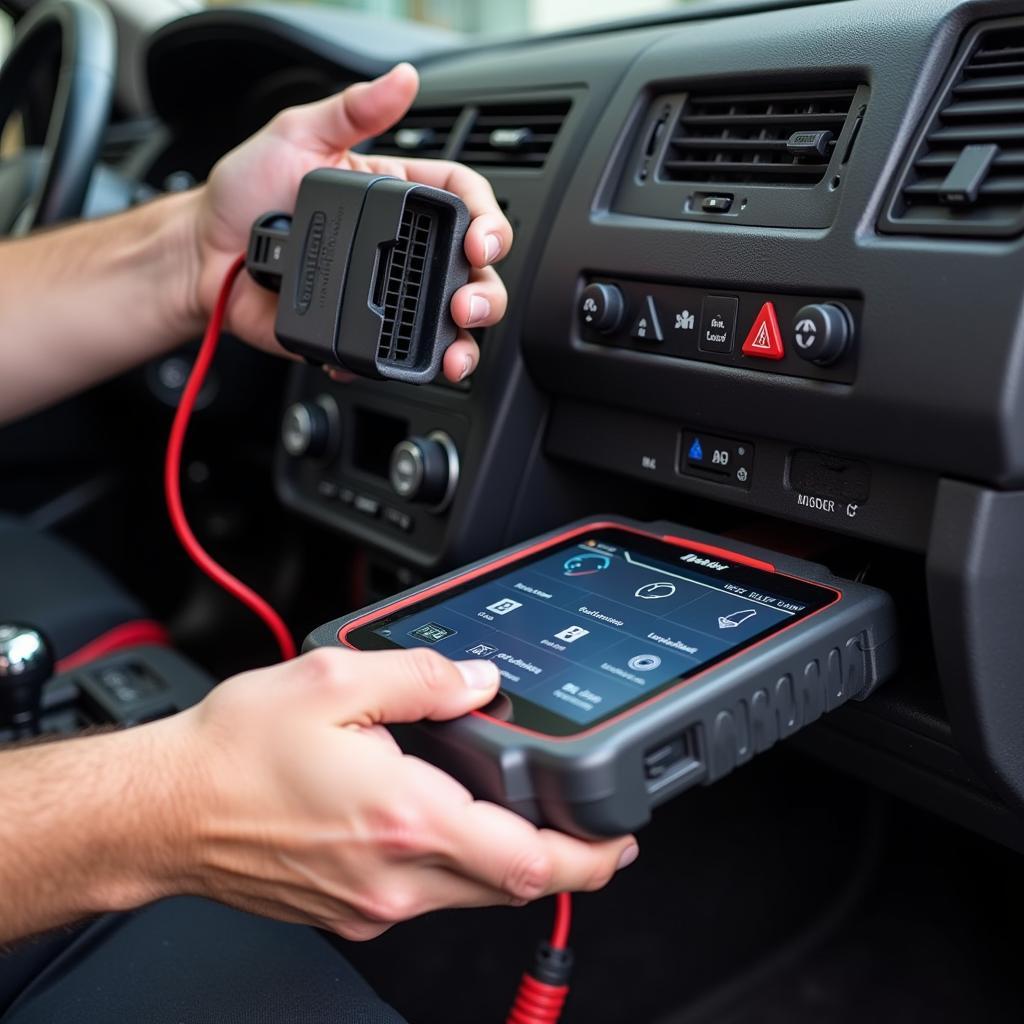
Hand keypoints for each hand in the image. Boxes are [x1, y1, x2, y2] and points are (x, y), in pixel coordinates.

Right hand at [163, 648, 636, 939]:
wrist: (164, 809)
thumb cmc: (233, 751)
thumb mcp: (333, 679)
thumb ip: (421, 677)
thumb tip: (477, 682)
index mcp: (401, 816)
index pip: (526, 860)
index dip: (588, 858)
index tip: (618, 841)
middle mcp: (392, 876)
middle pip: (508, 884)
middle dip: (555, 856)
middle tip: (574, 817)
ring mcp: (370, 903)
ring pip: (468, 892)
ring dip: (500, 857)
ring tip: (501, 806)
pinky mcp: (348, 910)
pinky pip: (423, 894)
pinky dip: (449, 862)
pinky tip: (430, 817)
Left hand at [191, 64, 510, 382]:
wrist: (200, 254)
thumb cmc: (244, 192)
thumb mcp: (297, 135)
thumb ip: (352, 111)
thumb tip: (402, 81)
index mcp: (396, 198)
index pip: (463, 204)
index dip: (486, 222)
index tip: (480, 239)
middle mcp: (398, 250)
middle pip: (469, 274)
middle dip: (485, 293)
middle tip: (468, 304)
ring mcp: (380, 296)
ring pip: (444, 325)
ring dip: (462, 343)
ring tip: (454, 352)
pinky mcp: (357, 335)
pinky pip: (392, 357)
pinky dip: (397, 367)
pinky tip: (386, 361)